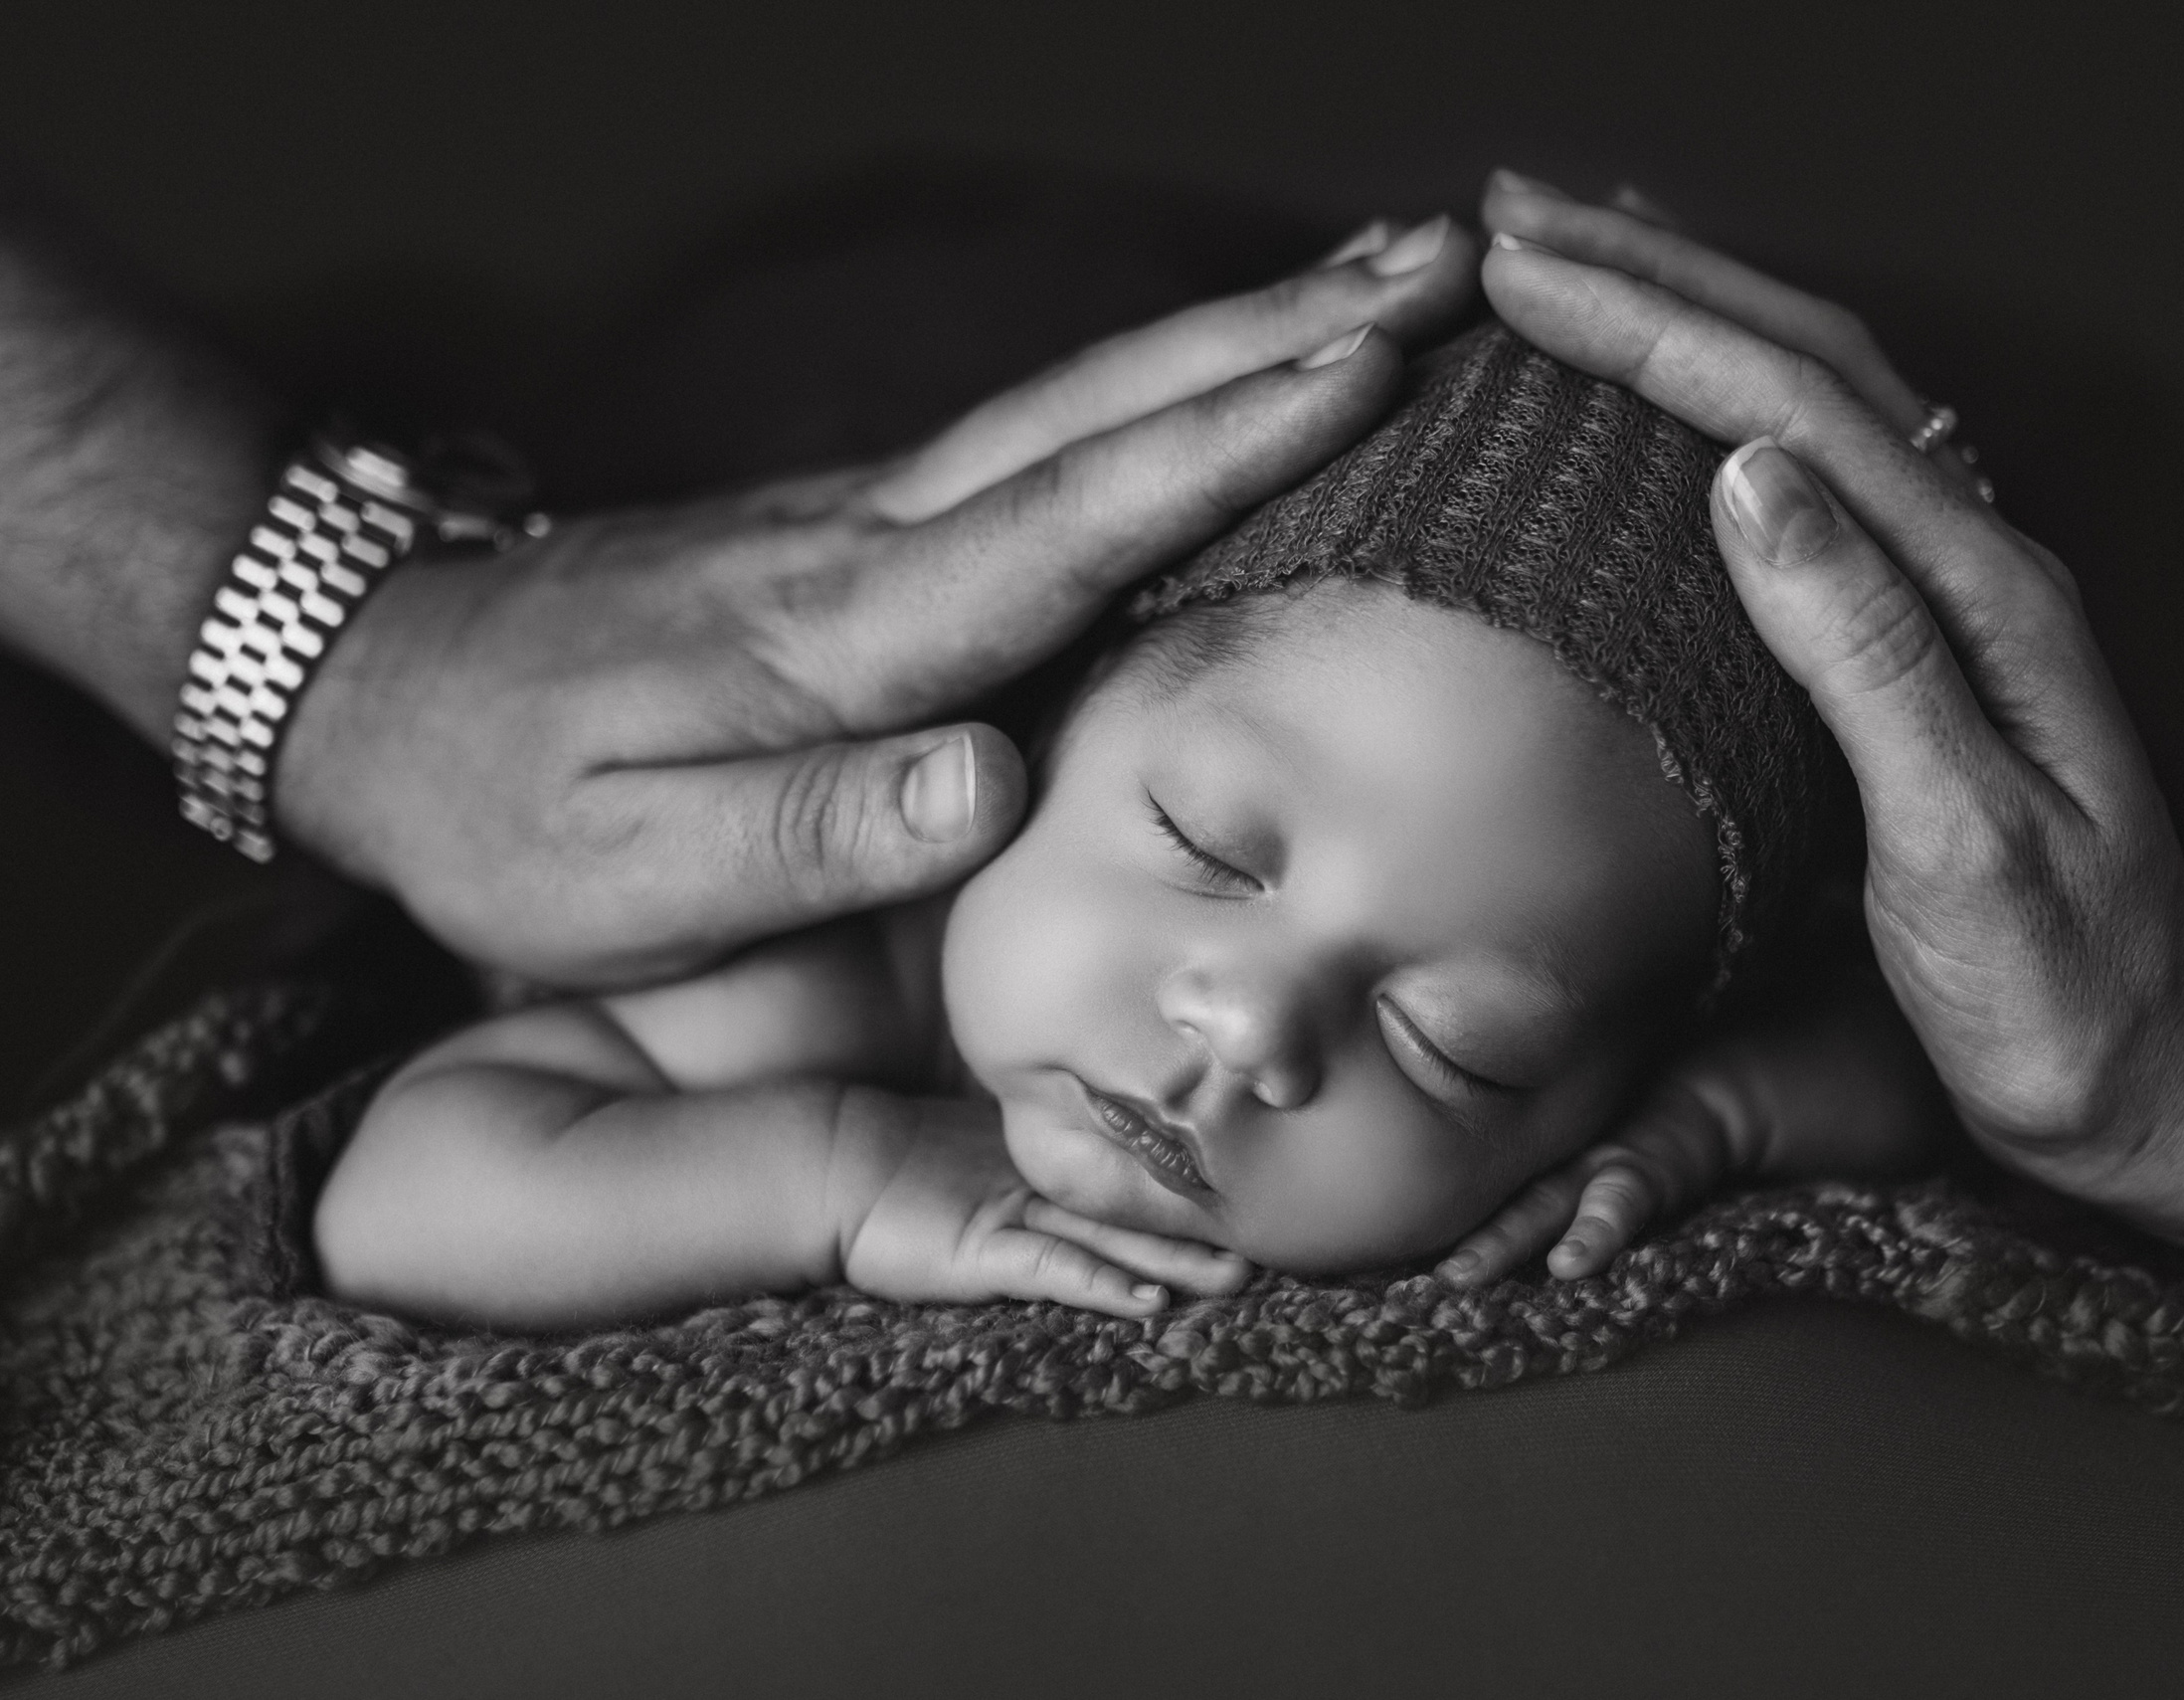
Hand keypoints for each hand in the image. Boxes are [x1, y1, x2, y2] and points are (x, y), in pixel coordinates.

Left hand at [276, 216, 1477, 985]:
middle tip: (1452, 268)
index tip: (1366, 374)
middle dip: (1284, 336)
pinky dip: (1172, 387)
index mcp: (835, 634)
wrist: (386, 689)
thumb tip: (991, 779)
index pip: (1061, 526)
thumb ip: (810, 832)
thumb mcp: (625, 876)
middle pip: (1104, 412)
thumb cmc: (506, 813)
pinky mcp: (872, 528)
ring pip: (1089, 403)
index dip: (1220, 451)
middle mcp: (872, 540)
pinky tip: (1241, 373)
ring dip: (1248, 332)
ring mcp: (874, 516)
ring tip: (1400, 274)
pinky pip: (1054, 443)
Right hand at [841, 1097, 1250, 1317]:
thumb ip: (1029, 1159)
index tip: (1250, 1201)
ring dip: (1175, 1264)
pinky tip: (1149, 1305)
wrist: (825, 1165)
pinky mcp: (986, 1252)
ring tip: (1235, 1277)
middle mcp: (1044, 1188)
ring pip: (1112, 1243)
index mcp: (1046, 1167)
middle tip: (1273, 1241)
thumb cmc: (892, 1167)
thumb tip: (1086, 1157)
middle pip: (1138, 1212)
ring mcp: (1017, 1218)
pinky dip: (1105, 1289)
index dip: (1188, 1193)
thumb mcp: (975, 1159)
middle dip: (1204, 1230)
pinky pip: (1057, 1272)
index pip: (1131, 1180)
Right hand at [1477, 172, 2183, 1243]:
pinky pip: (1818, 473)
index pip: (1796, 412)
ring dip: (1695, 313)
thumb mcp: (1962, 839)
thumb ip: (1867, 655)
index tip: (1522, 279)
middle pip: (1809, 365)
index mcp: (1981, 596)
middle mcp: (1976, 567)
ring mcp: (1953, 599)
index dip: (1653, 328)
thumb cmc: (2060, 991)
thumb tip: (1748, 478)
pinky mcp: (1921, 644)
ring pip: (1816, 403)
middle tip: (1514, 222)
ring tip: (1583, 259)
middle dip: (1658, 276)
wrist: (2154, 1077)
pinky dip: (1730, 401)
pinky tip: (1679, 398)